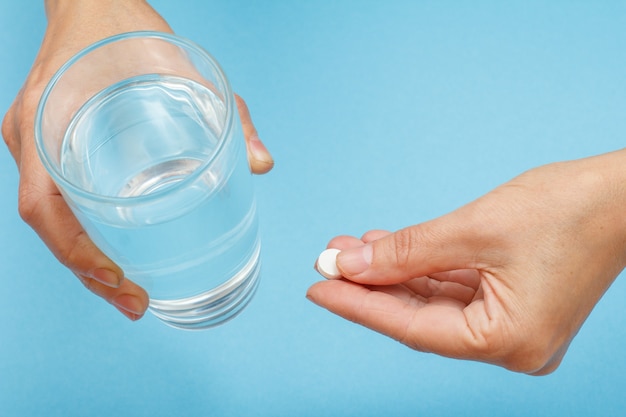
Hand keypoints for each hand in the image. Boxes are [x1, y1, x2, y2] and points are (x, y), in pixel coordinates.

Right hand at [2, 0, 272, 320]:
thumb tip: (262, 164)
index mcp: (47, 122)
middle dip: (88, 273)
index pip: (44, 207)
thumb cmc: (127, 30)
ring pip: (50, 219)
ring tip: (127, 291)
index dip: (78, 254)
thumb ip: (228, 113)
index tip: (121, 283)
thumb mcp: (182, 66)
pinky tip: (115, 250)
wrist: (92, 0)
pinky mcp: (49, 145)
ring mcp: (35, 145)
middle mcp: (33, 141)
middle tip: (136, 303)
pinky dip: (83, 231)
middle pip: (48, 225)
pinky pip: (57, 199)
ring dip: (84, 260)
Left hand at [308, 149, 625, 374]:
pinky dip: (420, 268)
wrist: (625, 193)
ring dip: (392, 272)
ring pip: (434, 300)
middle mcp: (511, 345)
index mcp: (508, 341)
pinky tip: (388, 248)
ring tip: (350, 250)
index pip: (411, 327)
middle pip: (420, 316)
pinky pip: (454, 288)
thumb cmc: (569, 209)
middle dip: (372, 284)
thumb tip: (349, 264)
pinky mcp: (514, 303)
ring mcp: (513, 326)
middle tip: (328, 262)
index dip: (358, 305)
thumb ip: (407, 251)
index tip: (316, 290)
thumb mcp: (473, 229)